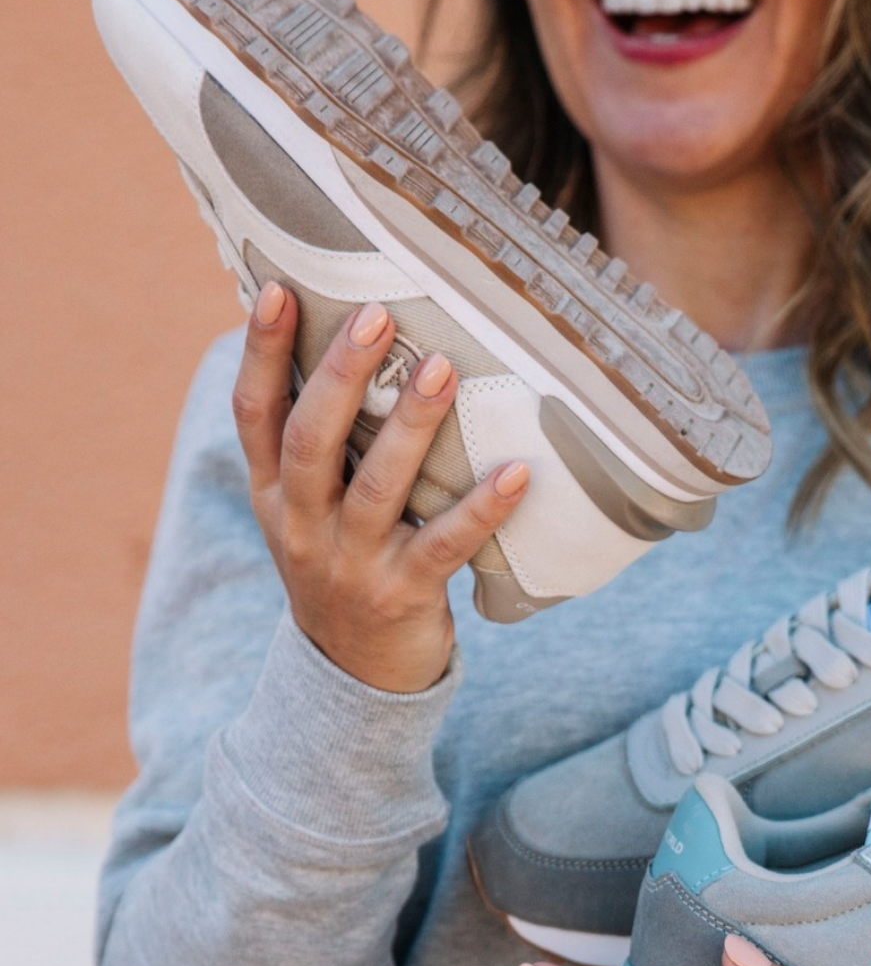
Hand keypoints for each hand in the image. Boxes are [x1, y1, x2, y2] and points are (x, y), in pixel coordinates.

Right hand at [232, 281, 530, 691]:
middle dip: (340, 374)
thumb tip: (349, 350)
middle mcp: (303, 525)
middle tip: (378, 314)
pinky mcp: (404, 594)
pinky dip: (483, 508)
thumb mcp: (309, 512)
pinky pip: (447, 545)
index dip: (260, 353)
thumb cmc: (344, 566)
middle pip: (311, 440)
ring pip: (377, 487)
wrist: (353, 675)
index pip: (255, 415)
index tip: (276, 290)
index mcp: (274, 496)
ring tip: (442, 369)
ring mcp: (351, 563)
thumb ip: (321, 449)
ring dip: (410, 425)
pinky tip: (518, 473)